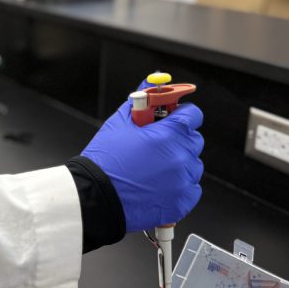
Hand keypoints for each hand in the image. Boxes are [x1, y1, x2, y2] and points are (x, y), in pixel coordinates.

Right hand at [81, 93, 203, 232]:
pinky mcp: (181, 202)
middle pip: (193, 140)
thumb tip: (148, 85)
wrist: (95, 197)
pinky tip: (159, 185)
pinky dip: (179, 187)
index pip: (193, 115)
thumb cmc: (104, 162)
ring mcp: (183, 181)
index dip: (182, 114)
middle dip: (178, 139)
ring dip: (179, 164)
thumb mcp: (119, 123)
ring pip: (193, 165)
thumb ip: (140, 102)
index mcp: (169, 134)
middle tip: (156, 146)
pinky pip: (192, 189)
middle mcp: (180, 157)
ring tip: (154, 169)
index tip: (173, 117)